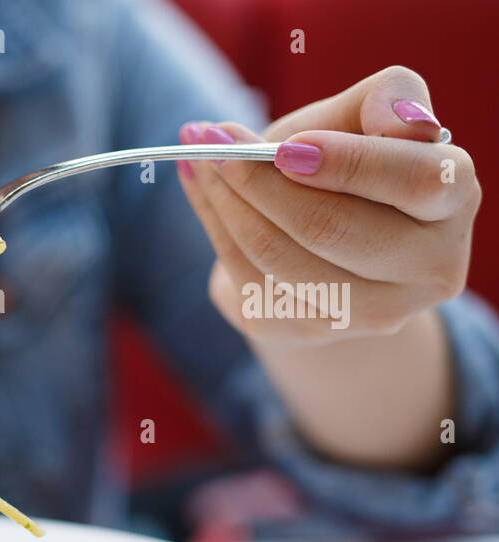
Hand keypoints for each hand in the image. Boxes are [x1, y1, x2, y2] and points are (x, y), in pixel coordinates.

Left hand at [177, 66, 479, 341]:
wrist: (316, 230)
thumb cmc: (346, 158)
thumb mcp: (364, 115)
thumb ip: (388, 97)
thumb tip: (405, 121)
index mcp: (454, 199)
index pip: (417, 181)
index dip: (348, 163)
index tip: (288, 147)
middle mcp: (428, 266)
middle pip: (329, 228)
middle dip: (259, 181)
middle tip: (215, 143)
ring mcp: (373, 311)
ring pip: (277, 258)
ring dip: (225, 202)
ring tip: (201, 159)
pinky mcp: (313, 331)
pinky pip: (249, 280)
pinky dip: (216, 228)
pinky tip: (204, 193)